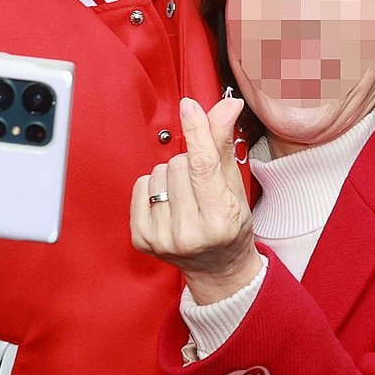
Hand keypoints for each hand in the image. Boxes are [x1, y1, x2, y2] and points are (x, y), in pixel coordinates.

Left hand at [131, 96, 259, 304]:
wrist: (218, 268)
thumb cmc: (230, 225)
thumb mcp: (235, 186)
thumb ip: (223, 143)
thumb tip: (226, 105)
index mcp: (220, 220)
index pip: (203, 165)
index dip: (196, 131)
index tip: (189, 106)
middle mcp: (190, 233)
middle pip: (177, 164)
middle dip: (188, 165)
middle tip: (200, 187)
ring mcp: (162, 238)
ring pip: (157, 172)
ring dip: (170, 177)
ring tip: (185, 198)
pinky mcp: (141, 238)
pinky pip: (139, 186)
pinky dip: (152, 188)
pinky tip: (168, 204)